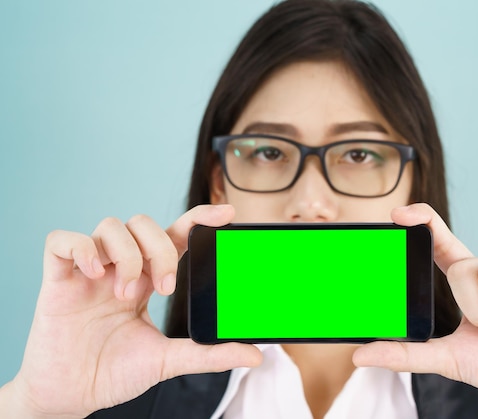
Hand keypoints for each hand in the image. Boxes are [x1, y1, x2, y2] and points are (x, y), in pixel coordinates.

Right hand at [2, 205, 261, 418]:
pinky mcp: (57, 279)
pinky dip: (81, 248)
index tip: (226, 214)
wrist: (71, 396)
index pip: (173, 236)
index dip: (198, 218)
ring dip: (127, 255)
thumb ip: (209, 354)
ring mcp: (88, 271)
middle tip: (163, 287)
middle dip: (160, 249)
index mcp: (146, 280)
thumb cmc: (114, 373)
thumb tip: (255, 355)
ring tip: (124, 293)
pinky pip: (62, 240)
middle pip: (143, 223)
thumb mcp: (168, 360)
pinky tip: (94, 273)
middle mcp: (119, 268)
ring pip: (110, 225)